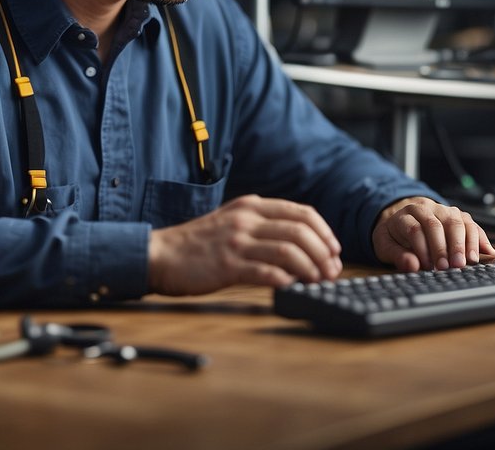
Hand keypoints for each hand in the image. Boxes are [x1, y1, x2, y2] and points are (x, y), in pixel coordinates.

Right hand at [148, 195, 342, 294]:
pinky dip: (285, 280)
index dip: (323, 232)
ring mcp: (236, 242)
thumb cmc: (198, 244)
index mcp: (251, 206)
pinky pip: (266, 272)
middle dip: (323, 252)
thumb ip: (261, 226)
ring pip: (288, 251)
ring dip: (310, 268)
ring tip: (318, 281)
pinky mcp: (227, 266)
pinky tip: (291, 287)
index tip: (334, 250)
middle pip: (299, 231)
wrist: (160, 255)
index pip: (300, 212)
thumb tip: (300, 244)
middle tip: (332, 271)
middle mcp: (246, 220)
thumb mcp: (232, 221)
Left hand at [372, 197, 494, 271]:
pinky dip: (479, 238)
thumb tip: (412, 266)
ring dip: (465, 243)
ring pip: (457, 222)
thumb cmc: (395, 236)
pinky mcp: (458, 215)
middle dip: (446, 247)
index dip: (422, 249)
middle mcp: (426, 209)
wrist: (404, 218)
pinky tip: (486, 252)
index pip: (415, 229)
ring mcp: (444, 210)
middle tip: (451, 267)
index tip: (427, 266)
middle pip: (438, 224)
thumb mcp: (386, 245)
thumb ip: (397, 255)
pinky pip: (471, 224)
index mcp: (405, 215)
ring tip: (469, 262)